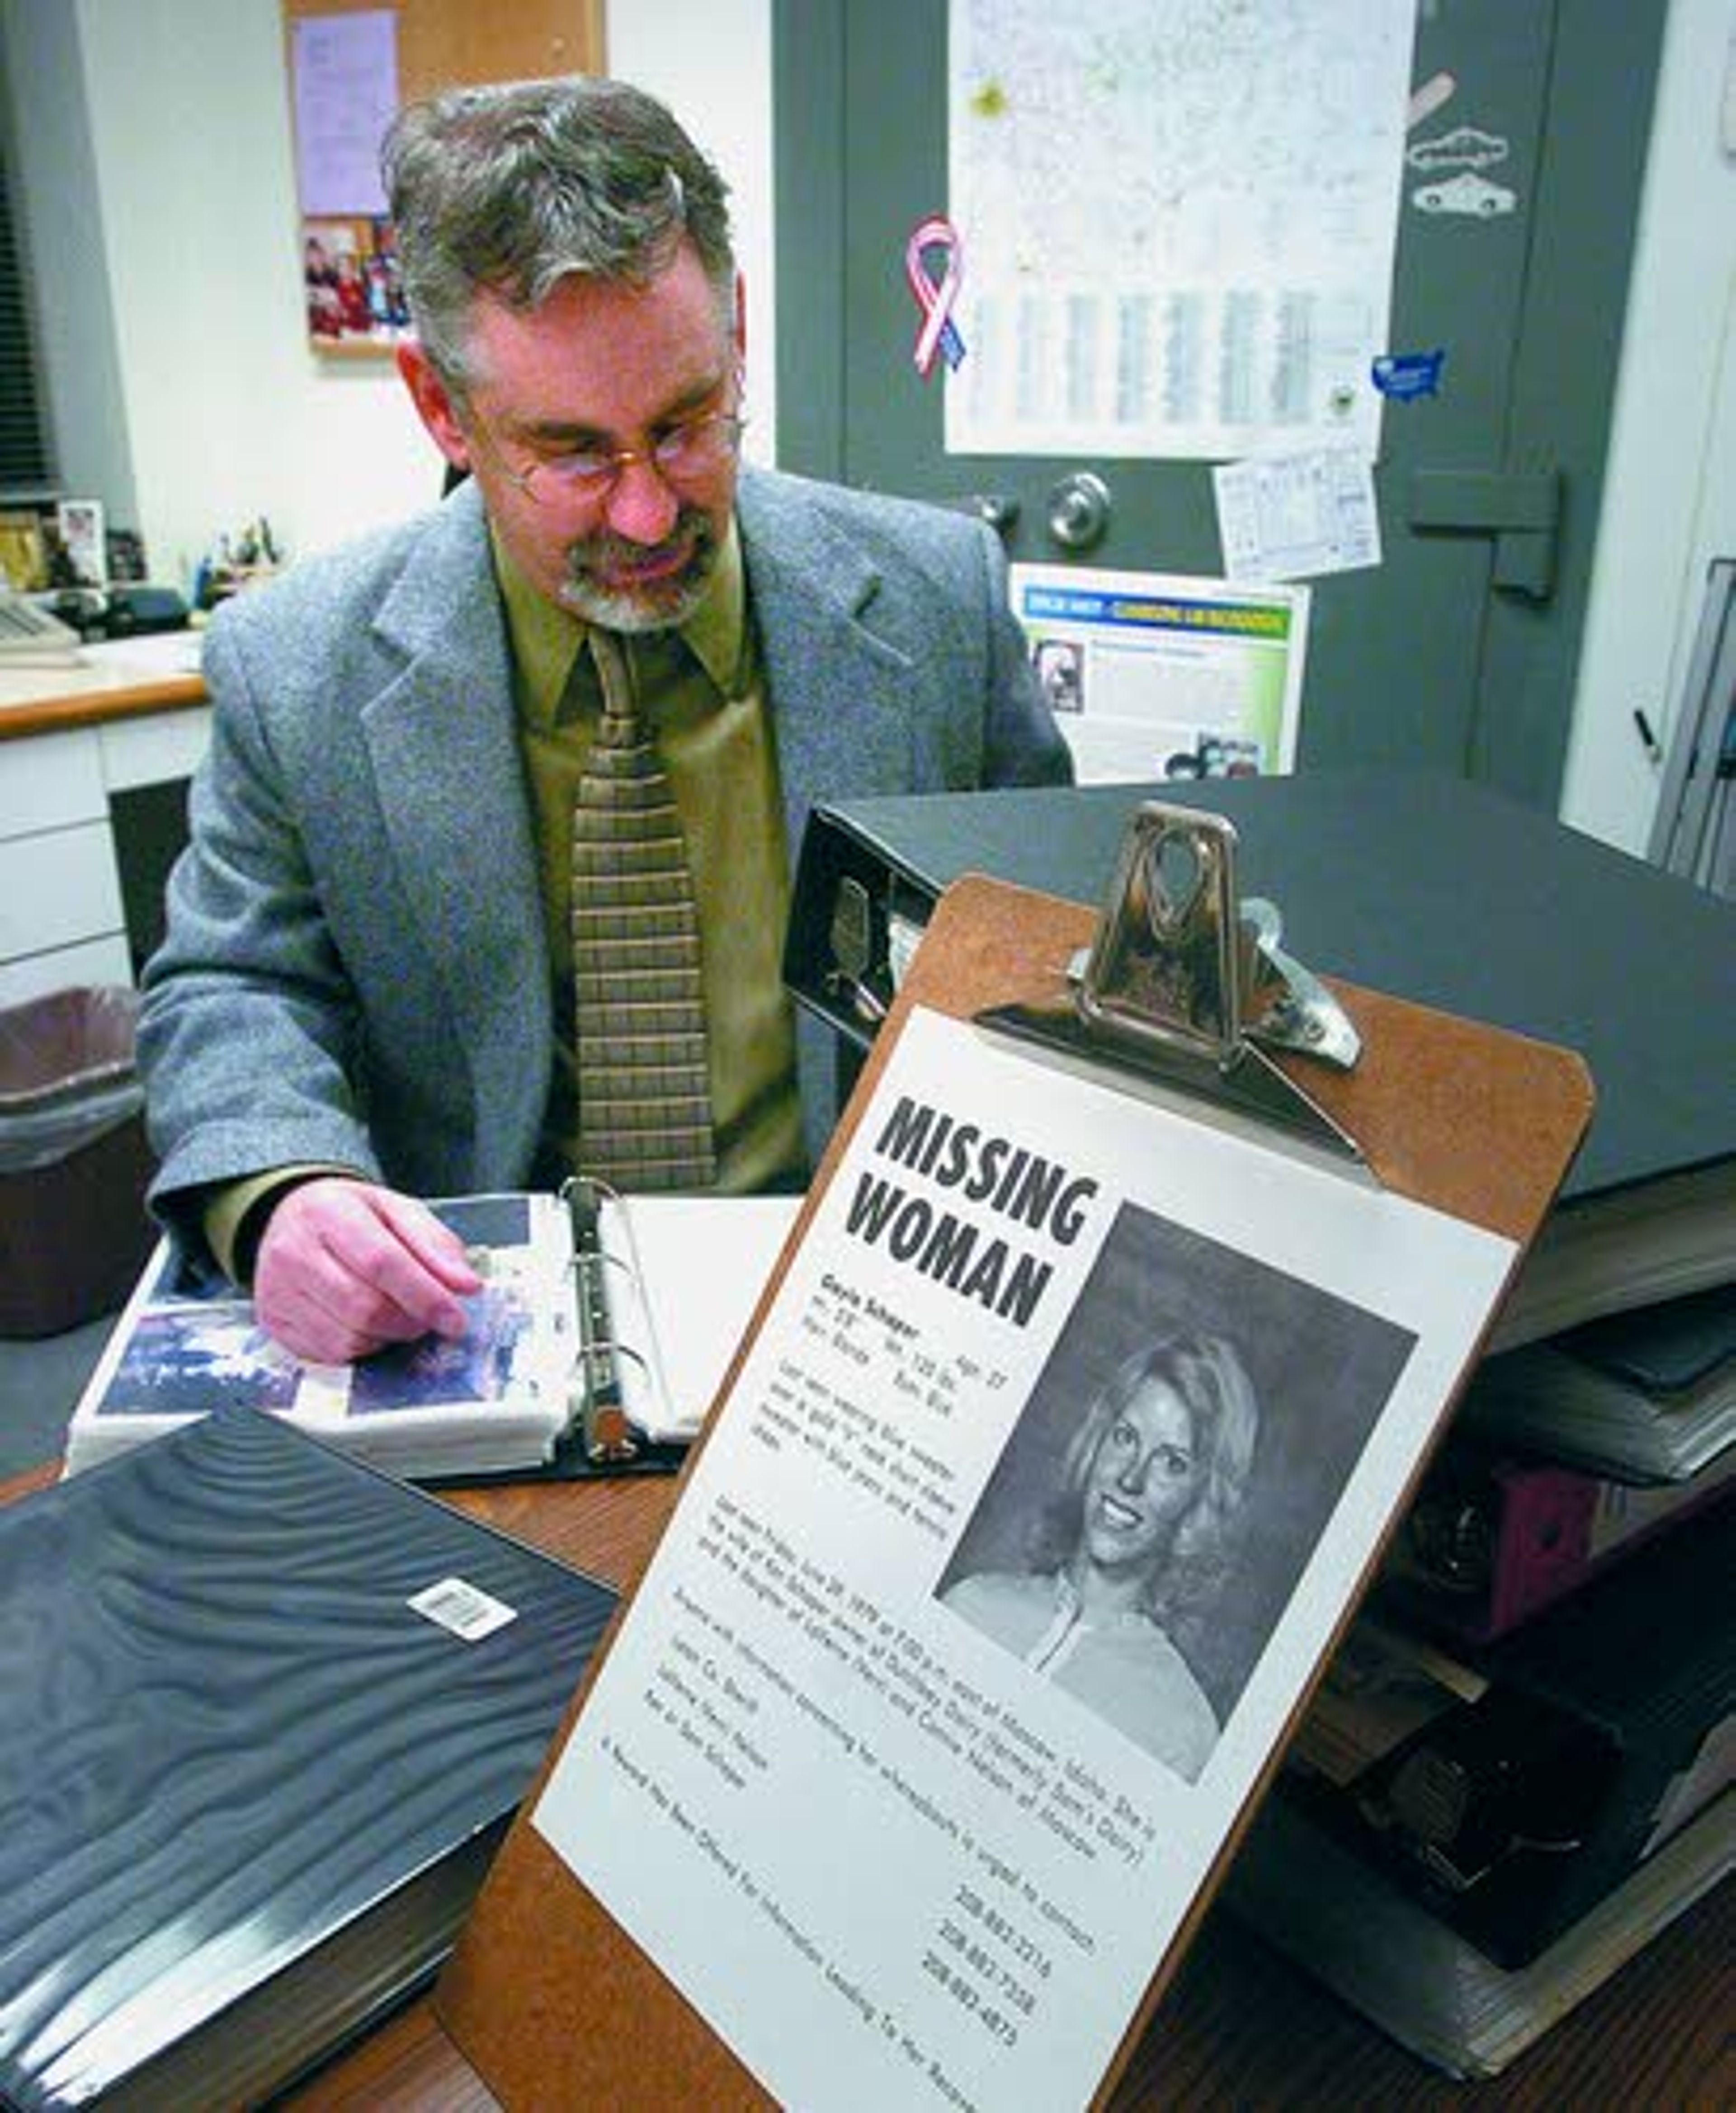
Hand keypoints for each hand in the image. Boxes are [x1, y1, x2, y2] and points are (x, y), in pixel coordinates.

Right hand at [252, 1178, 482, 1363]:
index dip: (426, 1297)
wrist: (287, 1218)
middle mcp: (294, 1253)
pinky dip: (361, 1347)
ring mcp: (278, 1293)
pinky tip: (367, 1325)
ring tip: (397, 1314)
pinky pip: (330, 1354)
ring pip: (349, 1338)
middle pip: (365, 1308)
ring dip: (387, 1337)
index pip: (383, 1263)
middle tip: (428, 1316)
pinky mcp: (274, 1324)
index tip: (456, 1319)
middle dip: (410, 1321)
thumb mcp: (396, 1210)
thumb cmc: (347, 1215)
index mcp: (328, 1214)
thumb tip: (466, 1285)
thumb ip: (435, 1244)